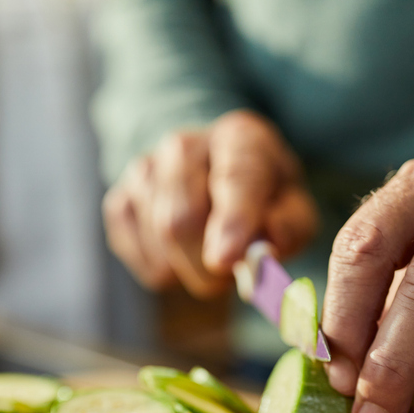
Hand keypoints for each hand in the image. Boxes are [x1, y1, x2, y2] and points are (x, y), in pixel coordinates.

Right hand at [102, 109, 317, 297]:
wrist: (215, 176)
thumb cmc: (262, 197)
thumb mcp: (294, 207)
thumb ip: (288, 228)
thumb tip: (263, 253)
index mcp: (240, 138)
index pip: (234, 178)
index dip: (231, 221)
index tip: (227, 259)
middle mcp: (183, 146)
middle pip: (182, 219)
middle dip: (207, 266)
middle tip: (229, 275)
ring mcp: (144, 170)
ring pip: (160, 243)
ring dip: (190, 268)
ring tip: (211, 251)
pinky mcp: (120, 201)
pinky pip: (142, 258)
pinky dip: (168, 271)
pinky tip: (183, 252)